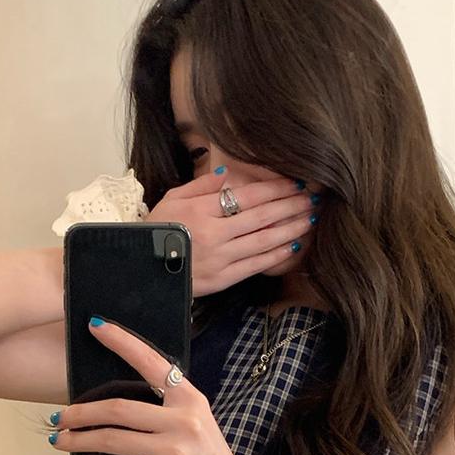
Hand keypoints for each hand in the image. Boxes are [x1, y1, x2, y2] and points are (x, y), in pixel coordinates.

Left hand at [48, 316, 257, 454]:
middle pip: (118, 409)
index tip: (95, 326)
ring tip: (61, 441)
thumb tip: (120, 404)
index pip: (152, 363)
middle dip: (81, 413)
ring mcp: (172, 452)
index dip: (121, 342)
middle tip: (60, 416)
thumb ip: (168, 409)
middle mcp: (183, 422)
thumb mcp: (198, 425)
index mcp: (191, 401)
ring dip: (79, 441)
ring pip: (110, 440)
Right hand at [145, 170, 319, 296]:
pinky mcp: (224, 279)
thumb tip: (228, 175)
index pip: (246, 196)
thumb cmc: (157, 231)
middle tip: (313, 198)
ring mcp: (221, 258)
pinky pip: (257, 265)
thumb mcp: (172, 200)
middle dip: (290, 206)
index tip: (294, 183)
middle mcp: (214, 234)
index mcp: (201, 210)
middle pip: (261, 217)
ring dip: (290, 229)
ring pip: (264, 241)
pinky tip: (294, 245)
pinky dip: (277, 254)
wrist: (142, 270)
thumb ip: (200, 186)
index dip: (274, 189)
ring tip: (310, 219)